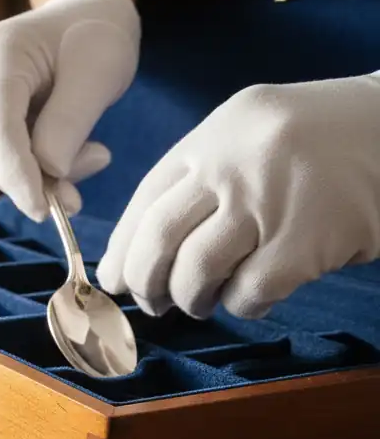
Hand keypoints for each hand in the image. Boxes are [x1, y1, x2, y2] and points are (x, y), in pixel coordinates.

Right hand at [0, 0, 139, 220]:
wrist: (84, 16)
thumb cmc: (96, 34)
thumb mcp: (99, 71)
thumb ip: (71, 121)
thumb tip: (49, 172)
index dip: (16, 173)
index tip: (43, 210)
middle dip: (29, 182)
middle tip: (78, 196)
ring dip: (34, 178)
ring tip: (89, 160)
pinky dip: (32, 170)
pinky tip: (70, 156)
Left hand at [97, 74, 379, 319]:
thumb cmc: (324, 139)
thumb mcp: (253, 132)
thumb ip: (203, 175)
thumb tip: (143, 248)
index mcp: (214, 135)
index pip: (146, 200)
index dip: (123, 247)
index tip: (114, 278)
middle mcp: (233, 164)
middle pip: (160, 238)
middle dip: (144, 281)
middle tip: (150, 303)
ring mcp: (269, 201)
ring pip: (196, 270)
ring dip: (189, 299)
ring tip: (199, 303)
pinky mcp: (306, 240)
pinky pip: (249, 291)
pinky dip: (240, 305)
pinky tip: (249, 300)